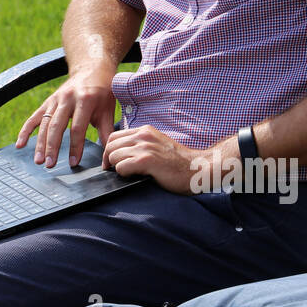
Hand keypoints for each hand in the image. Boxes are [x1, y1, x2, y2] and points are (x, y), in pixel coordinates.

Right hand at [15, 68, 117, 168]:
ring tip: (38, 161)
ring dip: (40, 144)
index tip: (73, 162)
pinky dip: (25, 131)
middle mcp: (67, 99)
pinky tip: (20, 145)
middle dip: (52, 147)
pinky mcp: (47, 102)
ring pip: (44, 124)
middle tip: (50, 164)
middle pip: (57, 126)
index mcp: (85, 100)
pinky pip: (34, 118)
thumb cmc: (103, 91)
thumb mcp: (108, 109)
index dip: (75, 146)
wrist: (91, 68)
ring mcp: (55, 100)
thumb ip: (106, 132)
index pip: (78, 127)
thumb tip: (109, 157)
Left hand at [103, 125, 225, 193]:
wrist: (197, 168)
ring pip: (114, 156)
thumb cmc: (177, 162)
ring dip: (118, 168)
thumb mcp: (157, 146)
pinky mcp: (146, 160)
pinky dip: (124, 175)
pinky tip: (136, 176)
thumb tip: (119, 154)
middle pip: (110, 145)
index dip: (110, 151)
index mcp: (145, 130)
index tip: (112, 162)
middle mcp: (144, 135)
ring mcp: (145, 147)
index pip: (114, 136)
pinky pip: (121, 167)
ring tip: (130, 173)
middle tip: (115, 171)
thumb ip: (140, 145)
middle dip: (109, 160)